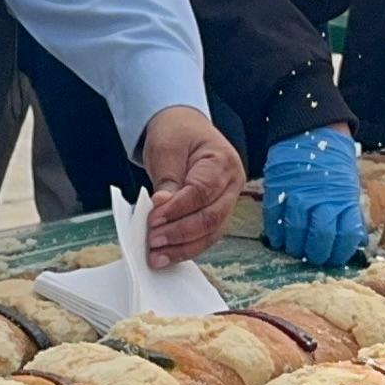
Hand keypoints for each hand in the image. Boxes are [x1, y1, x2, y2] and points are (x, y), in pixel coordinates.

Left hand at [137, 107, 244, 262]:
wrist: (184, 128)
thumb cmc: (177, 133)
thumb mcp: (166, 148)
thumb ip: (167, 179)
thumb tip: (161, 207)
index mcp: (223, 162)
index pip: (202, 192)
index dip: (178, 209)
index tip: (153, 220)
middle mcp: (232, 185)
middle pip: (211, 217)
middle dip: (180, 233)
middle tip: (153, 242)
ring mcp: (227, 202)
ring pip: (211, 233)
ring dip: (183, 247)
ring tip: (157, 256)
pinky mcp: (217, 214)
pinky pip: (205, 236)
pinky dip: (186, 247)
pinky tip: (168, 254)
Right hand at [259, 125, 365, 266]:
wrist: (311, 127)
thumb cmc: (334, 158)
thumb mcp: (349, 183)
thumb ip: (349, 211)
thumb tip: (353, 241)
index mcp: (343, 199)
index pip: (345, 238)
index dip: (339, 253)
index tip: (335, 257)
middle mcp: (321, 200)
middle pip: (319, 240)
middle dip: (316, 254)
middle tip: (313, 256)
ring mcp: (297, 195)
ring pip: (295, 234)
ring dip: (294, 247)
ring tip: (296, 249)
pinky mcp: (277, 189)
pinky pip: (274, 220)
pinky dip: (276, 234)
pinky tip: (279, 240)